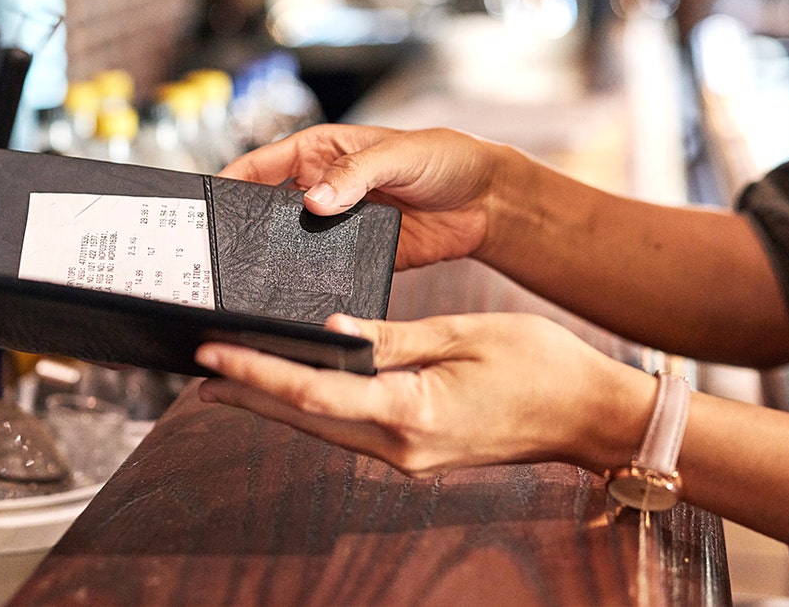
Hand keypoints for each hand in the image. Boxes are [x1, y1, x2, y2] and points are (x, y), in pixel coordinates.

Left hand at [195, 312, 652, 476]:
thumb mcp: (462, 335)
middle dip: (249, 395)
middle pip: (306, 420)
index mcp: (413, 412)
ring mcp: (409, 457)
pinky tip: (293, 392)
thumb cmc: (541, 366)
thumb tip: (329, 331)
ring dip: (275, 405)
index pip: (314, 394)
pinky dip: (315, 410)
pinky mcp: (416, 453)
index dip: (257, 374)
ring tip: (229, 381)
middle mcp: (402, 447)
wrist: (590, 416)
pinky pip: (352, 431)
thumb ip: (389, 337)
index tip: (213, 357)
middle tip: (198, 374)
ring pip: (325, 430)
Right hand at [220, 124, 517, 269]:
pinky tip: (293, 295)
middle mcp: (318, 189)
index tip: (204, 207)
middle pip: (264, 210)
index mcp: (317, 153)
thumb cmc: (444, 158)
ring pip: (288, 244)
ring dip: (271, 259)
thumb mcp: (397, 155)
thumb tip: (313, 201)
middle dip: (242, 228)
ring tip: (247, 280)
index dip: (227, 183)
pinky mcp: (355, 257)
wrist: (487, 202)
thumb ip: (354, 175)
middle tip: (218, 252)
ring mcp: (334, 226)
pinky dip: (306, 281)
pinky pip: (321, 271)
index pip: (258, 167)